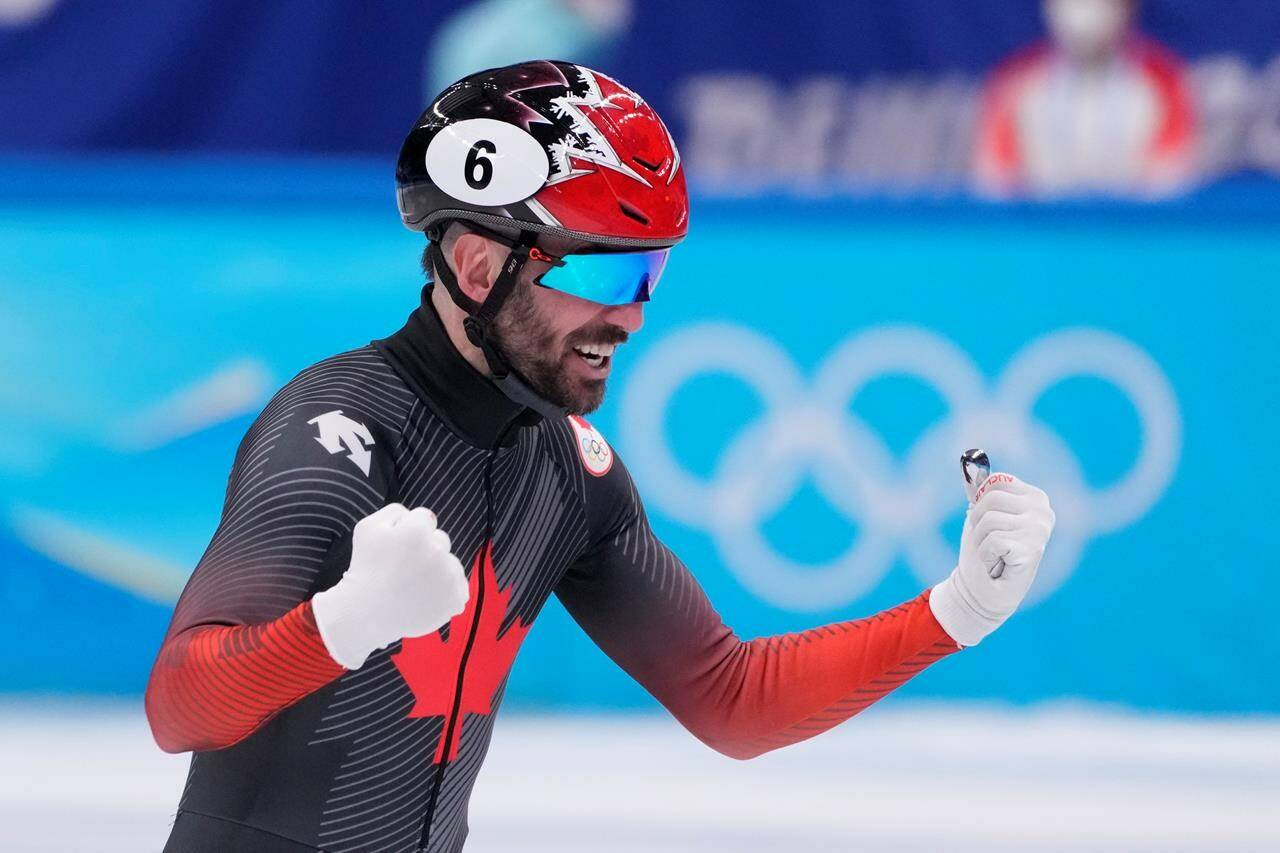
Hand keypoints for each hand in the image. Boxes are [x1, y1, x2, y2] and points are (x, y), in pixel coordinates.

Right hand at [312, 503, 469, 668]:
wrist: (366, 613)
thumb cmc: (365, 568)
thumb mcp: (367, 527)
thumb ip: (395, 511)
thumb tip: (421, 516)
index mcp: (416, 531)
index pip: (425, 518)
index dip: (409, 532)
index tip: (397, 548)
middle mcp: (437, 551)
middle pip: (441, 540)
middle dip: (425, 549)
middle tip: (404, 568)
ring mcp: (448, 577)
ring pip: (450, 564)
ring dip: (437, 571)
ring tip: (413, 585)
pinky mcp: (455, 599)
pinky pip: (459, 588)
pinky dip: (446, 593)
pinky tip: (425, 598)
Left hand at [929, 473, 1055, 646]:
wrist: (983, 590)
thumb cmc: (983, 550)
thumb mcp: (979, 514)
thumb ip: (978, 488)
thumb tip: (968, 460)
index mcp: (1035, 497)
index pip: (996, 481)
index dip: (980, 502)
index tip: (986, 521)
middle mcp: (1044, 510)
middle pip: (990, 499)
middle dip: (978, 522)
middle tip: (988, 542)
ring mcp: (1041, 529)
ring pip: (988, 520)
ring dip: (981, 540)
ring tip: (993, 554)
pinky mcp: (1033, 549)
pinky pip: (991, 540)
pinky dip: (985, 555)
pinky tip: (996, 564)